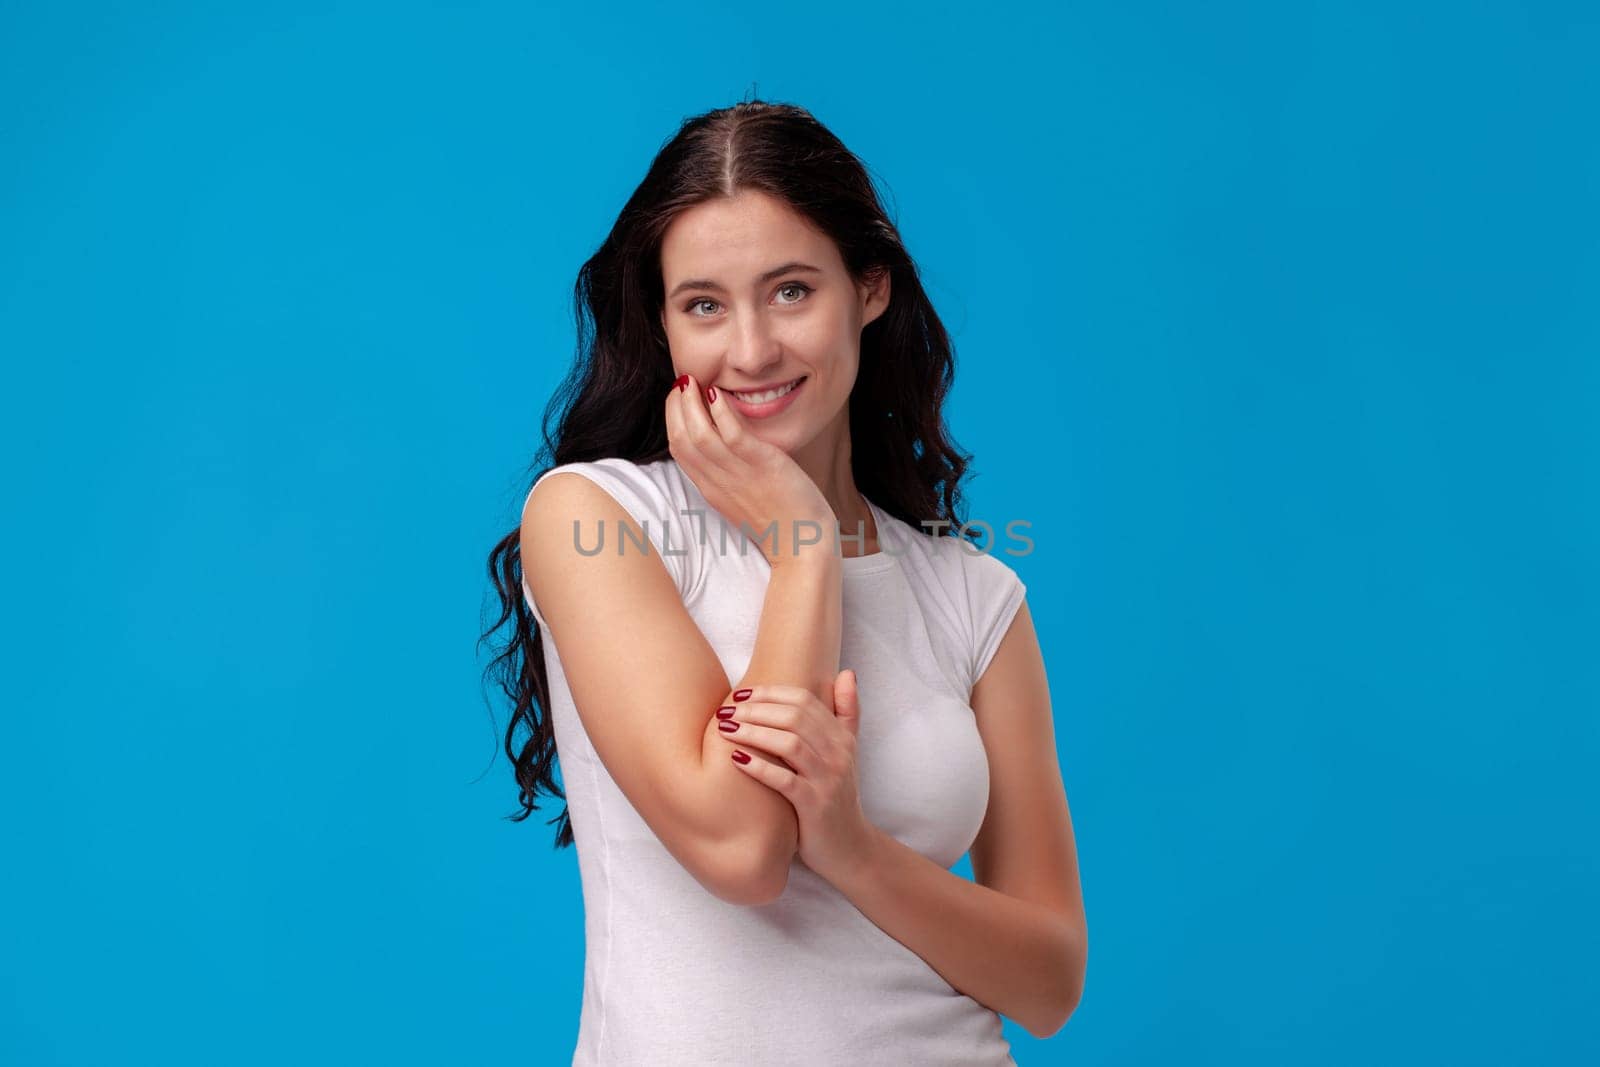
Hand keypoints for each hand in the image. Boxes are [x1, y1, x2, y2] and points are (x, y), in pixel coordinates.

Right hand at [664, 372, 834, 566]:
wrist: (804, 548)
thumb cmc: (781, 523)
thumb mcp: (745, 498)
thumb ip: (731, 475)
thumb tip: (727, 447)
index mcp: (712, 490)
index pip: (679, 450)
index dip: (673, 419)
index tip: (678, 398)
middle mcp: (718, 482)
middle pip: (681, 440)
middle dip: (674, 407)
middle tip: (681, 382)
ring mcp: (739, 476)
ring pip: (699, 436)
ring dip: (690, 405)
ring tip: (693, 382)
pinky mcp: (762, 468)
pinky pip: (733, 436)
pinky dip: (721, 413)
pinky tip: (719, 394)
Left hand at [719, 670, 879, 884]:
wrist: (850, 847)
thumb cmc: (838, 796)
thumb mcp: (848, 753)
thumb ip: (847, 713)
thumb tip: (847, 673)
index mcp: (841, 737)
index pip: (805, 700)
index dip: (771, 693)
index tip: (742, 694)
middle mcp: (838, 754)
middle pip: (796, 717)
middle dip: (756, 710)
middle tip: (726, 711)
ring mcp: (828, 780)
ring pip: (790, 744)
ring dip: (754, 732)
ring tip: (725, 729)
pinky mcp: (815, 806)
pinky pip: (785, 780)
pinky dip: (759, 767)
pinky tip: (736, 758)